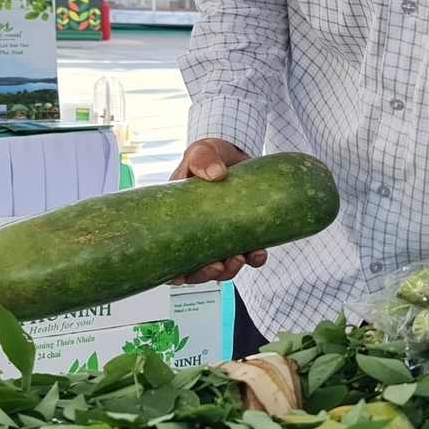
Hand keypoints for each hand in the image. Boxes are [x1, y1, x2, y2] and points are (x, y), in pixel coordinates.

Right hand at [170, 139, 269, 283]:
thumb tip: (216, 174)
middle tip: (219, 266)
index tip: (181, 277)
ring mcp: (222, 233)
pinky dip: (254, 257)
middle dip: (207, 274)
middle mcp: (199, 231)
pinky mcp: (244, 230)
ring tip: (241, 257)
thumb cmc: (211, 156)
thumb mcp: (201, 152)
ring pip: (223, 265)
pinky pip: (248, 253)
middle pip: (196, 268)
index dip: (173, 272)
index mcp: (179, 218)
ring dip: (231, 269)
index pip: (170, 254)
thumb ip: (202, 159)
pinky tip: (259, 252)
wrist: (238, 154)